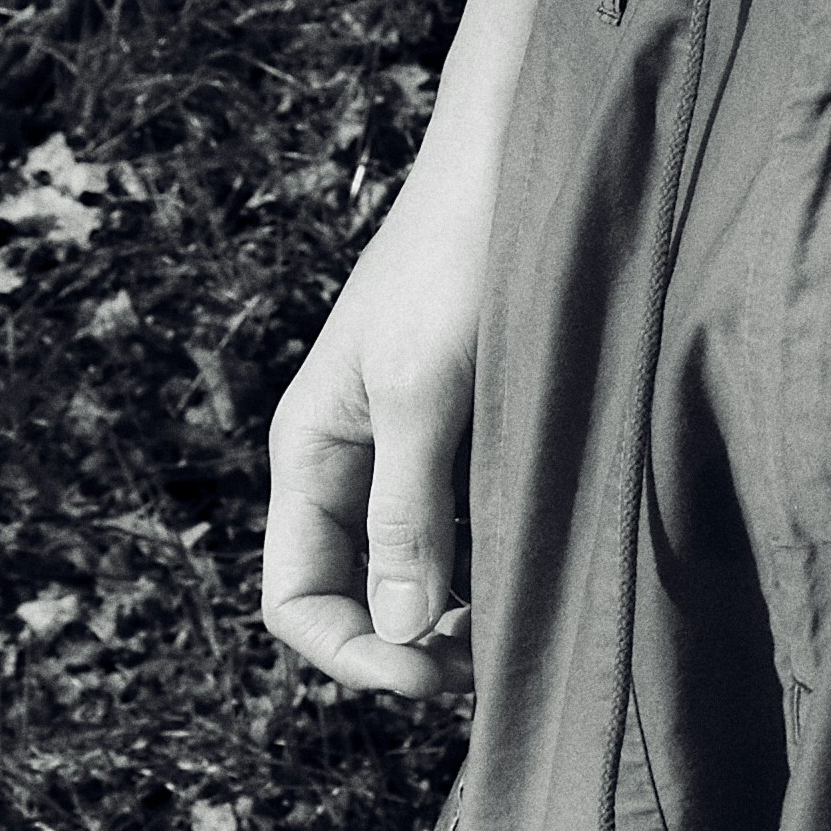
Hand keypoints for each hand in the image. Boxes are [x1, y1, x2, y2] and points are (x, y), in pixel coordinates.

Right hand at [260, 157, 488, 703]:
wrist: (515, 158)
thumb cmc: (458, 260)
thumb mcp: (424, 392)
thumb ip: (405, 512)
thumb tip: (399, 630)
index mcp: (311, 451)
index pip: (295, 598)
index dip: (353, 652)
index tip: (434, 673)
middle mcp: (348, 457)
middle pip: (352, 592)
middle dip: (407, 642)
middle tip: (491, 659)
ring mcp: (404, 442)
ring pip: (409, 563)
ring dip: (451, 605)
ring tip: (519, 615)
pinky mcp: (461, 424)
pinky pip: (456, 519)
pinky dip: (483, 555)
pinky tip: (534, 555)